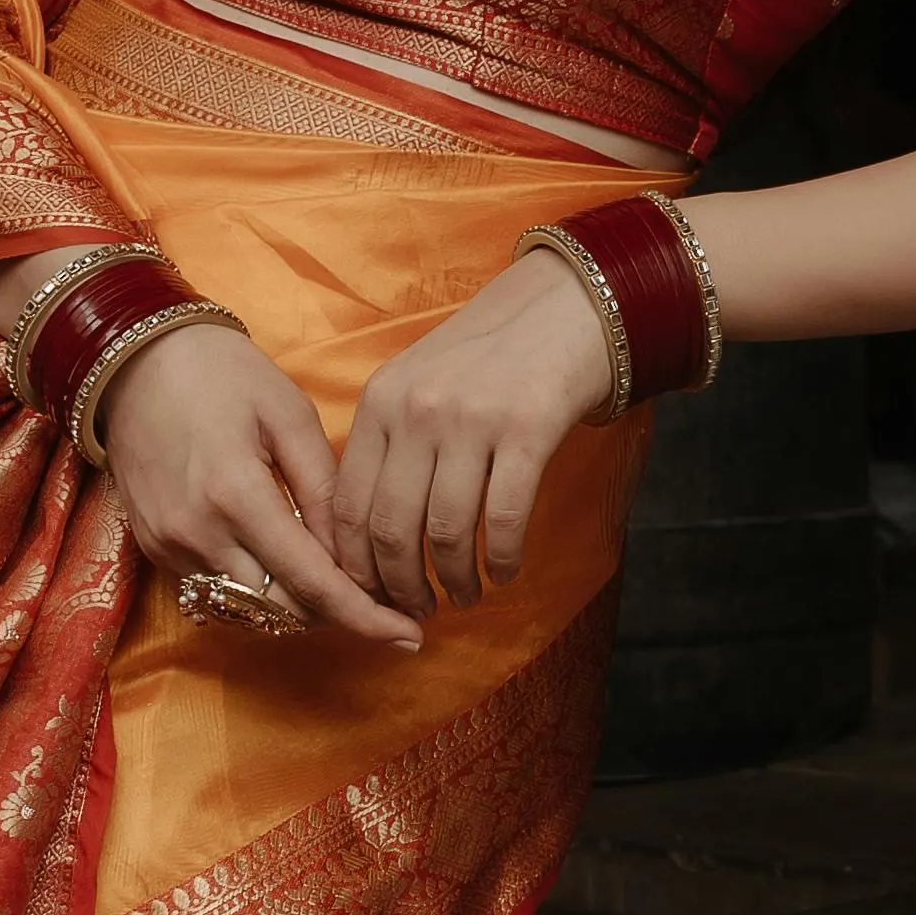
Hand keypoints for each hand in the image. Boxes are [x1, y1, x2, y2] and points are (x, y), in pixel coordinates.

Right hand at [97, 318, 417, 650]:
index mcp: (237, 495)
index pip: (313, 583)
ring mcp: (169, 547)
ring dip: (297, 607)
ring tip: (336, 580)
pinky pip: (216, 593)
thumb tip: (356, 557)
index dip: (365, 617)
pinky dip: (256, 591)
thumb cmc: (222, 374)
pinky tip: (284, 564)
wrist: (134, 361)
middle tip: (380, 597)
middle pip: (282, 611)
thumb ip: (326, 490)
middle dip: (336, 614)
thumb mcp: (290, 416)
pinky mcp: (153, 550)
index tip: (409, 635)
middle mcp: (197, 533)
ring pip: (248, 611)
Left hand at [323, 249, 622, 624]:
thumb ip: (391, 444)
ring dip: (455, 580)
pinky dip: (503, 559)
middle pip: (391, 527)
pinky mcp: (528, 429)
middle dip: (402, 586)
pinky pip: (504, 518)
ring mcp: (472, 419)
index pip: (347, 504)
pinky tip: (506, 572)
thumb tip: (371, 538)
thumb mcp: (420, 384)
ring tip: (466, 597)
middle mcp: (417, 410)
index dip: (355, 565)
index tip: (372, 595)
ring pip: (446, 531)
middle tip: (419, 611)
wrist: (568, 304)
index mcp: (380, 402)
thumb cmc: (492, 354)